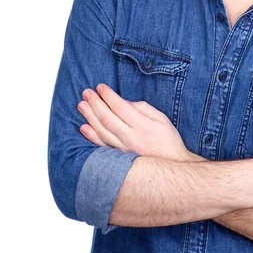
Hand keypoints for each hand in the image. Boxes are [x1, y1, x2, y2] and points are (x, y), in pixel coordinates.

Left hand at [77, 83, 192, 161]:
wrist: (171, 165)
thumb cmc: (168, 140)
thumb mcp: (161, 118)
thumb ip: (142, 108)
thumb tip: (124, 102)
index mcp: (143, 125)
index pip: (120, 107)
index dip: (108, 96)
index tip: (100, 87)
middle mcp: (131, 137)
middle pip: (107, 118)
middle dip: (95, 103)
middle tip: (86, 92)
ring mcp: (124, 149)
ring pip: (102, 131)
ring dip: (89, 117)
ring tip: (81, 105)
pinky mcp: (120, 157)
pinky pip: (102, 146)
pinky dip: (91, 136)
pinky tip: (83, 127)